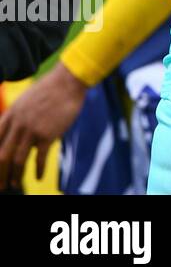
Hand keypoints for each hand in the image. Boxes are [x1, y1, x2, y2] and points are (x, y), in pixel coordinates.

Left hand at [0, 62, 87, 188]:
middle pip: (2, 155)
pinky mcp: (48, 134)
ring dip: (15, 175)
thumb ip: (19, 117)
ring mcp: (32, 129)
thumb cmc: (51, 89)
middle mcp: (18, 124)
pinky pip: (39, 157)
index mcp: (11, 115)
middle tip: (0, 185)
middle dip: (0, 173)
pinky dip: (38, 170)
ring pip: (18, 159)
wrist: (68, 81)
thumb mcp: (26, 100)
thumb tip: (19, 134)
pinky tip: (38, 178)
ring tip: (15, 185)